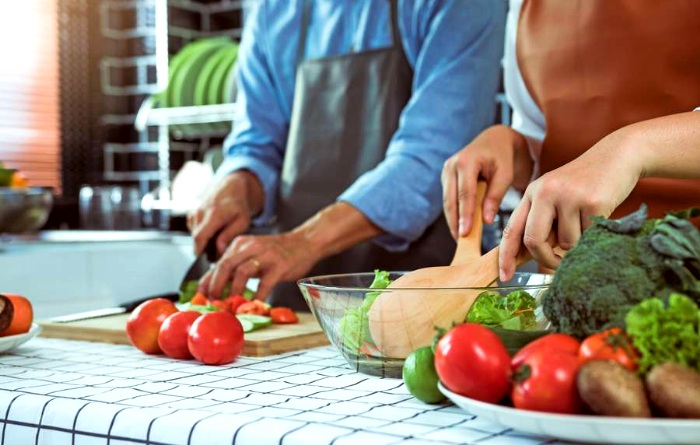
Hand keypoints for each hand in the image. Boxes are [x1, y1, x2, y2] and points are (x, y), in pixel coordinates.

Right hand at [187, 170, 263, 255]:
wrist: (231, 189)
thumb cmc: (238, 206)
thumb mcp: (242, 222)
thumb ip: (229, 235)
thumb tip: (219, 249)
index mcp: (214, 214)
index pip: (200, 236)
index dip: (199, 250)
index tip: (204, 260)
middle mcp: (201, 212)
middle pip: (196, 237)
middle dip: (204, 248)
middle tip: (216, 254)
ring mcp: (194, 211)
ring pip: (194, 233)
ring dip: (203, 240)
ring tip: (217, 240)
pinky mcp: (192, 213)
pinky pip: (193, 229)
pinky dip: (201, 233)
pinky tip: (211, 232)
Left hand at [198, 231, 320, 300]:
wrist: (304, 242)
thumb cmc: (276, 252)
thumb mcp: (251, 255)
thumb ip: (234, 267)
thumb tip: (212, 286)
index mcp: (240, 244)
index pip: (219, 263)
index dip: (208, 280)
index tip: (201, 296)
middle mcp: (250, 247)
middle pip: (226, 265)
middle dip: (216, 285)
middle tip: (213, 301)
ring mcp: (266, 255)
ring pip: (242, 272)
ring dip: (234, 290)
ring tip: (231, 304)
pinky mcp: (279, 265)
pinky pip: (265, 283)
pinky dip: (258, 296)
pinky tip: (254, 305)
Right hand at [442, 125, 531, 237]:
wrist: (494, 140)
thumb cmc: (503, 157)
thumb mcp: (505, 174)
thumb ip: (495, 196)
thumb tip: (486, 221)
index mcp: (466, 161)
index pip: (464, 193)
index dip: (465, 215)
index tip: (465, 233)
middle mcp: (451, 165)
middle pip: (451, 200)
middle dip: (455, 221)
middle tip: (461, 241)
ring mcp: (446, 171)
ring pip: (447, 202)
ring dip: (453, 220)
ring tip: (460, 239)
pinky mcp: (446, 178)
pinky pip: (449, 199)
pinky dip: (454, 213)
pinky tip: (460, 227)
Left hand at [499, 129, 642, 279]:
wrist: (618, 155)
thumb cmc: (584, 183)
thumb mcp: (555, 196)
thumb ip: (542, 222)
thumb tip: (532, 258)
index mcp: (532, 192)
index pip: (512, 229)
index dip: (506, 255)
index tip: (504, 276)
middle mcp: (545, 192)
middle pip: (533, 240)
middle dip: (544, 258)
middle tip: (555, 264)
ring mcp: (569, 196)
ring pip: (565, 243)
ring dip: (576, 244)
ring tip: (585, 223)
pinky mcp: (593, 202)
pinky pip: (587, 236)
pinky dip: (592, 235)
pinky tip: (598, 215)